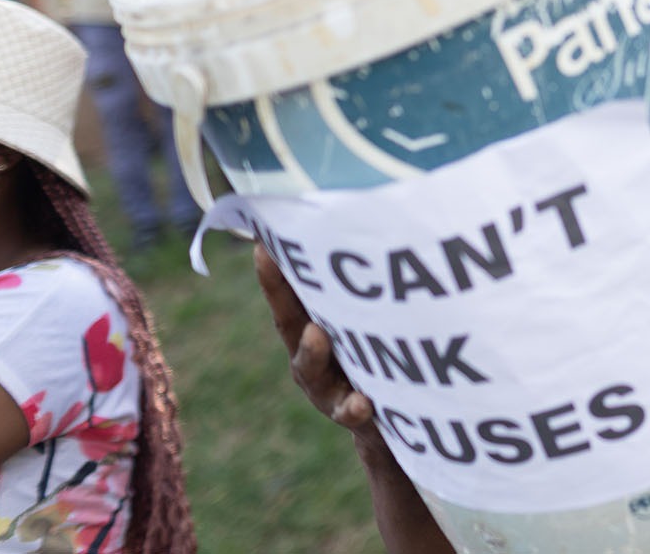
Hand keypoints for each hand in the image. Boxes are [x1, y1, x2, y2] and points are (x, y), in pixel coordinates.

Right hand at [254, 245, 377, 440]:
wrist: (386, 421)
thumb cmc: (372, 360)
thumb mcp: (362, 327)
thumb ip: (357, 294)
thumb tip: (369, 228)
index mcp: (310, 332)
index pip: (289, 300)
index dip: (274, 275)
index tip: (263, 245)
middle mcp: (310, 361)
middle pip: (292, 329)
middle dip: (281, 297)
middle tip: (277, 267)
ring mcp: (327, 391)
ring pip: (313, 373)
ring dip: (312, 353)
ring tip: (316, 335)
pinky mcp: (351, 416)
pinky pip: (351, 413)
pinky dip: (354, 408)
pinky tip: (363, 403)